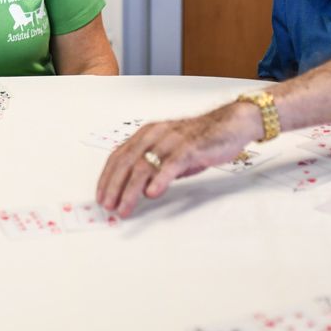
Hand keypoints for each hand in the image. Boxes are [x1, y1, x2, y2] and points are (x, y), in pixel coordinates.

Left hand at [95, 101, 259, 215]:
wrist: (229, 124)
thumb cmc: (199, 140)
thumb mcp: (169, 153)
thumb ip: (153, 167)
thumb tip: (137, 189)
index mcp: (146, 134)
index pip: (118, 155)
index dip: (106, 177)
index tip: (101, 195)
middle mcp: (154, 135)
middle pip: (126, 162)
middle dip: (114, 186)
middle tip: (108, 206)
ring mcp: (171, 141)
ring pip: (144, 166)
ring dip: (131, 190)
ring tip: (125, 207)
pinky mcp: (189, 148)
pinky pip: (171, 165)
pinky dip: (159, 180)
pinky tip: (152, 193)